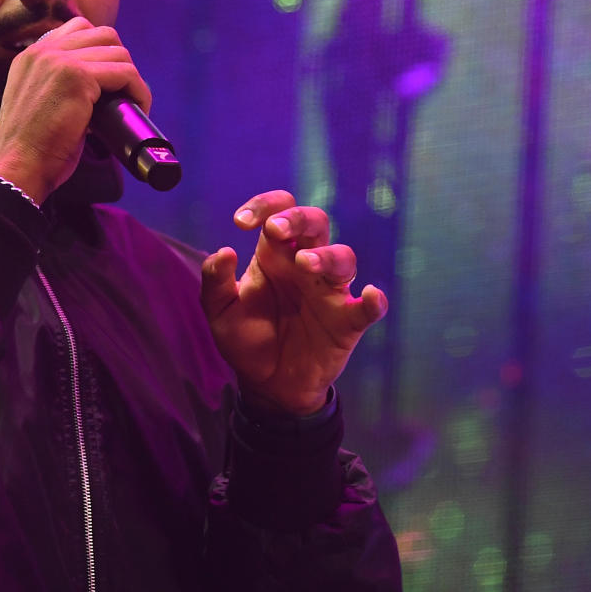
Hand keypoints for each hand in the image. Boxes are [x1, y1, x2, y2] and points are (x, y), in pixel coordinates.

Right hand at [0, 17, 152, 204]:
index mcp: (30, 55)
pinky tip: (138, 107)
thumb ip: (53, 85)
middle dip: (120, 60)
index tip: (109, 78)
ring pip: (118, 52)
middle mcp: (43, 51)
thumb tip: (95, 86)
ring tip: (133, 103)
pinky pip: (126, 72)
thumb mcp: (36, 103)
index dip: (101, 50)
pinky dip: (139, 90)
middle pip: (103, 34)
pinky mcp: (78, 77)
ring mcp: (60, 60)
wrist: (19, 167)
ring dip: (132, 77)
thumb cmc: (31, 149)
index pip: (78, 29)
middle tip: (123, 91)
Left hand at [198, 191, 387, 416]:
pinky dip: (373, 301)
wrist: (266, 385)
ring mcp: (329, 292)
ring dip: (326, 256)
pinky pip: (367, 309)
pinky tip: (370, 296)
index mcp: (274, 256)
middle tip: (275, 229)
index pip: (277, 213)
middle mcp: (304, 266)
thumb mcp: (219, 313)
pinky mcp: (347, 322)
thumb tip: (225, 251)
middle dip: (297, 218)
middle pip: (315, 223)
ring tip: (305, 263)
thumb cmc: (246, 340)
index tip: (241, 221)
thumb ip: (216, 282)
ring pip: (343, 257)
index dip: (263, 206)